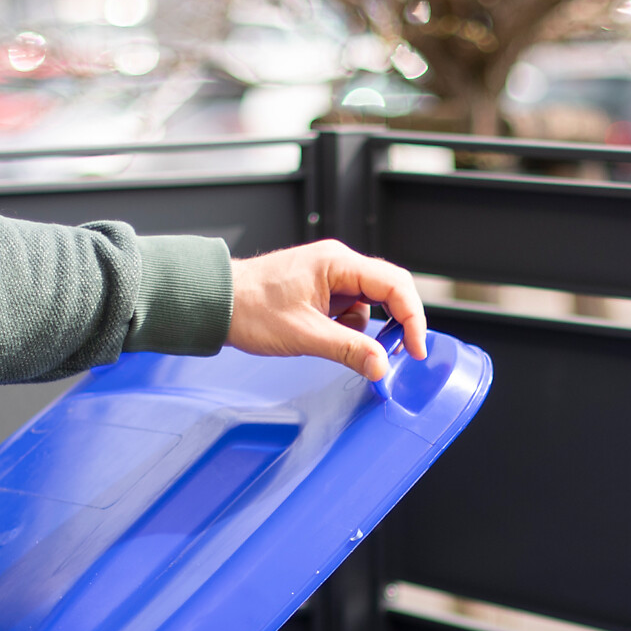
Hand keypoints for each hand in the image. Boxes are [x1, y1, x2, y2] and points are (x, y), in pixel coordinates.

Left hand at [228, 241, 427, 380]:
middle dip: (396, 323)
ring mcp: (330, 277)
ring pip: (370, 304)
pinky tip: (325, 337)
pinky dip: (348, 329)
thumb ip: (348, 350)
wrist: (215, 302)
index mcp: (338, 263)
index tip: (415, 349)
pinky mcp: (321, 291)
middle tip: (397, 354)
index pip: (395, 285)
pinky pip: (350, 310)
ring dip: (366, 330)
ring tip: (341, 345)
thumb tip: (382, 367)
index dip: (413, 318)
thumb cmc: (250, 308)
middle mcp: (338, 264)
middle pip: (389, 290)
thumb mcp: (304, 335)